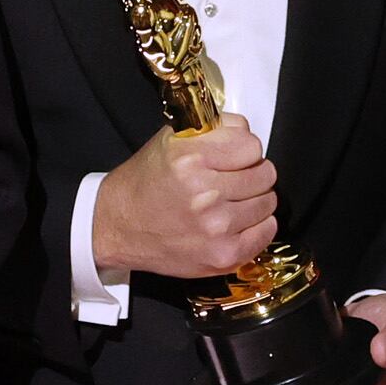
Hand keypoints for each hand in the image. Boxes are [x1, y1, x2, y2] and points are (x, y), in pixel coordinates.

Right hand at [93, 117, 276, 278]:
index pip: (251, 144)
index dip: (243, 149)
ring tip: (229, 202)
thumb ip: (214, 129)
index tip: (232, 157)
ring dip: (254, 200)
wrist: (117, 227)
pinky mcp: (223, 255)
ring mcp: (215, 227)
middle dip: (251, 173)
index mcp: (190, 159)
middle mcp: (203, 193)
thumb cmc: (145, 183)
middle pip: (265, 174)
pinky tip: (236, 222)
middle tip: (230, 181)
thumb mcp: (171, 140)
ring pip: (268, 202)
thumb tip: (247, 131)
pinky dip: (257, 225)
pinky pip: (267, 231)